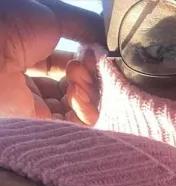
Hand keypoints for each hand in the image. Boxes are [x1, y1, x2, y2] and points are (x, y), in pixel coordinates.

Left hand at [0, 0, 102, 122]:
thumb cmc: (11, 27)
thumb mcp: (51, 15)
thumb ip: (84, 26)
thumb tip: (109, 43)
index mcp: (27, 55)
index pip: (66, 66)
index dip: (85, 62)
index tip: (93, 55)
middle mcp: (31, 82)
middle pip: (75, 88)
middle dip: (88, 79)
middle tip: (84, 70)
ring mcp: (35, 105)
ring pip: (78, 108)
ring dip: (88, 95)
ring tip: (79, 83)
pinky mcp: (43, 126)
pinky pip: (76, 126)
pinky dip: (86, 113)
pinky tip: (78, 97)